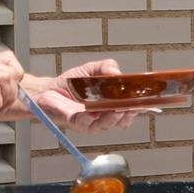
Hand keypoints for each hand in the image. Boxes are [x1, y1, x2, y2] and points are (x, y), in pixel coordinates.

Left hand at [29, 60, 146, 132]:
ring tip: (119, 108)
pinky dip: (93, 119)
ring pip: (108, 124)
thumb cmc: (71, 83)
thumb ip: (106, 67)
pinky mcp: (78, 124)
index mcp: (110, 104)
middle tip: (132, 106)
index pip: (129, 108)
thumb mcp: (92, 70)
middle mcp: (103, 115)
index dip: (138, 106)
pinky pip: (88, 125)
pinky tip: (95, 112)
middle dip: (129, 113)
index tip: (145, 102)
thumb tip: (117, 73)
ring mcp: (91, 122)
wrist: (48, 90)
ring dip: (115, 117)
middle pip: (122, 120)